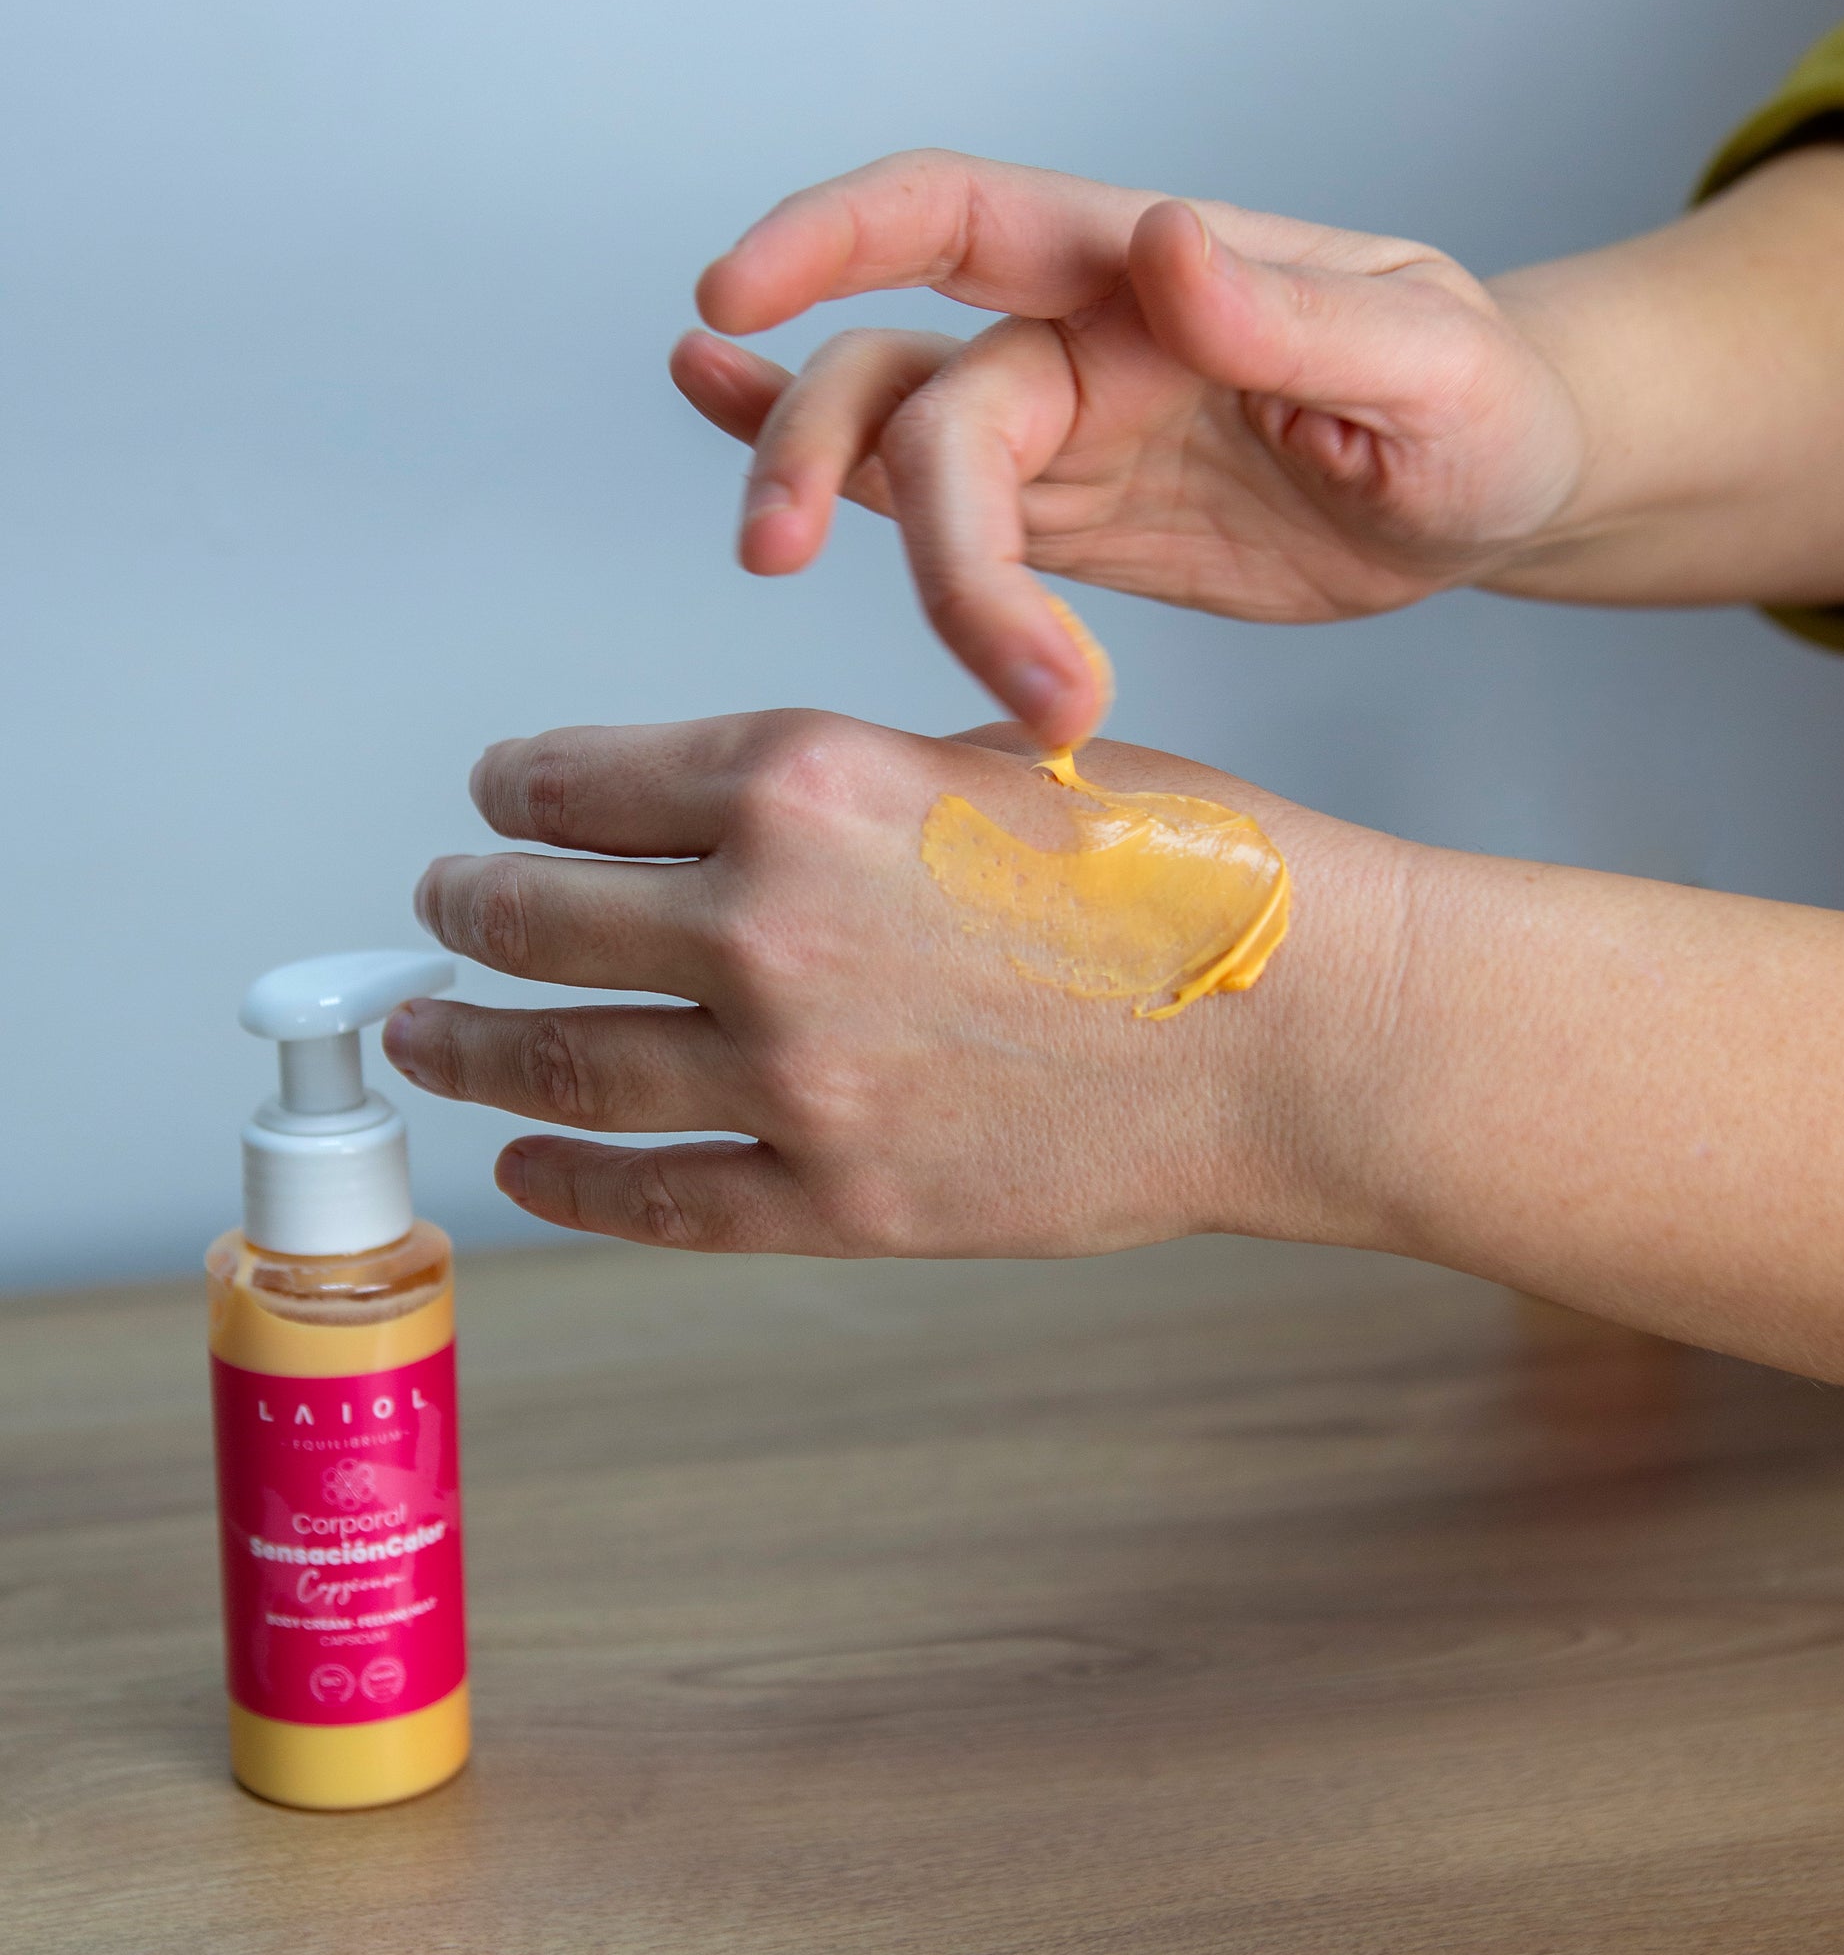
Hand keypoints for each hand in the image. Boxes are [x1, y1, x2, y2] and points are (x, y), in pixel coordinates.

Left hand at [385, 710, 1375, 1255]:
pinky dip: (566, 1185)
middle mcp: (765, 922)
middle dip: (465, 907)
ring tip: (429, 1034)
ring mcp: (793, 1078)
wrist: (1303, 1028)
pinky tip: (528, 1168)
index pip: (572, 783)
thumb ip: (838, 784)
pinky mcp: (839, 1201)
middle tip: (438, 909)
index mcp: (797, 777)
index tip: (494, 805)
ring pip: (561, 1065)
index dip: (509, 794)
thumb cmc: (1183, 874)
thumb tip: (723, 822)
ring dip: (470, 1046)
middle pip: (534, 918)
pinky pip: (654, 1198)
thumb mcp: (989, 753)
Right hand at [673, 152, 1587, 748]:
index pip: (954, 213)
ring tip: (837, 602)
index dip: (829, 237)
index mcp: (1141, 270)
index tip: (733, 295)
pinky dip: (842, 507)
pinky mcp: (1063, 528)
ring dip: (847, 524)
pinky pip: (926, 517)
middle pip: (911, 389)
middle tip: (850, 584)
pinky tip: (770, 510)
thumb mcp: (1434, 360)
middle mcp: (1072, 336)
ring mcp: (1057, 437)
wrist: (1497, 495)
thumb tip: (1163, 248)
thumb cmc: (1484, 403)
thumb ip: (1296, 313)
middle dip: (850, 474)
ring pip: (892, 462)